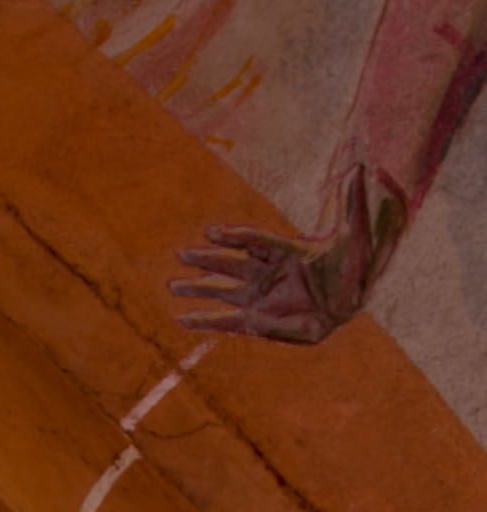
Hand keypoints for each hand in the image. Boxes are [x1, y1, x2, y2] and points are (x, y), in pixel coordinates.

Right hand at [171, 162, 408, 343]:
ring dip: (198, 289)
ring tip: (172, 285)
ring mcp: (259, 298)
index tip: (213, 233)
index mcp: (287, 252)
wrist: (346, 300)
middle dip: (206, 260)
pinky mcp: (255, 322)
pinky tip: (181, 318)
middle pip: (230, 264)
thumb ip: (352, 203)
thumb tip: (360, 168)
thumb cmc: (351, 266)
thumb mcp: (357, 233)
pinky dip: (203, 321)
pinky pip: (225, 322)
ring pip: (221, 291)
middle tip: (181, 255)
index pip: (255, 241)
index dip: (235, 237)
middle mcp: (266, 273)